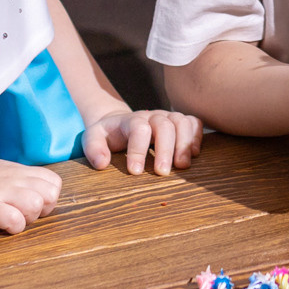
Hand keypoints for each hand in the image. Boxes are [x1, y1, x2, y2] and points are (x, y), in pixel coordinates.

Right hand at [0, 156, 62, 233]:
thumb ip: (15, 177)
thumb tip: (30, 188)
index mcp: (16, 170)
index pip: (53, 181)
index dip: (49, 197)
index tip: (34, 205)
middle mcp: (12, 180)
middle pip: (50, 195)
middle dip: (43, 210)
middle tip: (24, 215)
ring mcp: (0, 193)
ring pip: (35, 205)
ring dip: (28, 219)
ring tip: (12, 220)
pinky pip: (15, 220)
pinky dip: (14, 227)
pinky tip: (2, 226)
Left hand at [81, 107, 203, 176]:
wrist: (118, 123)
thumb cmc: (107, 135)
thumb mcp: (92, 138)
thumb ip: (93, 149)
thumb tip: (102, 164)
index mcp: (130, 120)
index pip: (138, 129)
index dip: (138, 150)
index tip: (135, 172)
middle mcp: (152, 116)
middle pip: (164, 126)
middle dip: (165, 149)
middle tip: (162, 173)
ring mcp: (167, 117)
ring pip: (182, 122)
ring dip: (184, 143)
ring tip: (182, 166)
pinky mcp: (179, 122)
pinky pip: (194, 123)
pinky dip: (196, 136)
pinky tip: (194, 154)